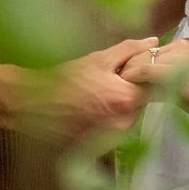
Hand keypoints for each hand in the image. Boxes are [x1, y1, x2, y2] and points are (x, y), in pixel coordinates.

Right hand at [17, 37, 156, 142]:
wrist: (32, 104)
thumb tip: (154, 42)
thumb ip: (130, 50)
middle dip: (133, 91)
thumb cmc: (64, 78)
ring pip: (129, 118)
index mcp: (126, 99)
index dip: (147, 75)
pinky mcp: (101, 147)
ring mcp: (112, 138)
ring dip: (121, 106)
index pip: (156, 87)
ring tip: (98, 93)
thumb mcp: (98, 59)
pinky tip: (91, 108)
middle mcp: (123, 123)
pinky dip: (109, 119)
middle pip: (142, 104)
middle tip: (112, 79)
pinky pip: (115, 130)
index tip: (134, 69)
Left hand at [121, 38, 188, 126]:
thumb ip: (170, 84)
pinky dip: (133, 79)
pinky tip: (125, 90)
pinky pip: (145, 70)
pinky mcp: (177, 69)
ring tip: (115, 90)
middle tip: (112, 86)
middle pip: (140, 54)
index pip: (148, 53)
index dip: (133, 66)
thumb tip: (148, 90)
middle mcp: (179, 47)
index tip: (121, 81)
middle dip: (126, 69)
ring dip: (126, 75)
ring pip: (140, 60)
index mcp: (183, 48)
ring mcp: (178, 56)